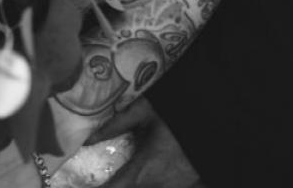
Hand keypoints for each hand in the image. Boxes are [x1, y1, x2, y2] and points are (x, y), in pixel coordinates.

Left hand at [89, 99, 204, 187]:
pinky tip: (144, 173)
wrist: (215, 120)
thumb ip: (116, 125)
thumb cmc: (177, 114)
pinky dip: (146, 182)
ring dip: (130, 183)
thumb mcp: (145, 112)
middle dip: (116, 186)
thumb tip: (87, 139)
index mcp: (145, 168)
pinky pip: (158, 187)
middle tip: (99, 179)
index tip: (77, 187)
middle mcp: (158, 184)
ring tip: (122, 175)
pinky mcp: (184, 187)